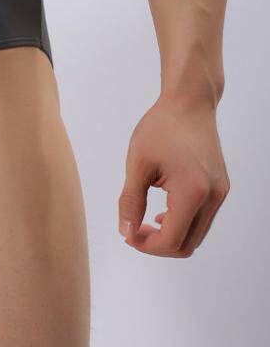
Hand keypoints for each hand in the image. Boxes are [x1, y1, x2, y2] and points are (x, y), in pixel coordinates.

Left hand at [119, 95, 228, 256]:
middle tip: (134, 231)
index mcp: (193, 191)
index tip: (128, 234)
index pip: (171, 240)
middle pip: (187, 245)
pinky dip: (183, 223)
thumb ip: (130, 201)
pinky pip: (202, 219)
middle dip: (158, 245)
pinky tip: (164, 213)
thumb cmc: (162, 126)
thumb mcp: (138, 163)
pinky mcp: (220, 188)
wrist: (190, 102)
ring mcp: (220, 193)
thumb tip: (126, 232)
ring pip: (196, 234)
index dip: (146, 245)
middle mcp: (213, 196)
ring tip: (146, 222)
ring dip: (171, 236)